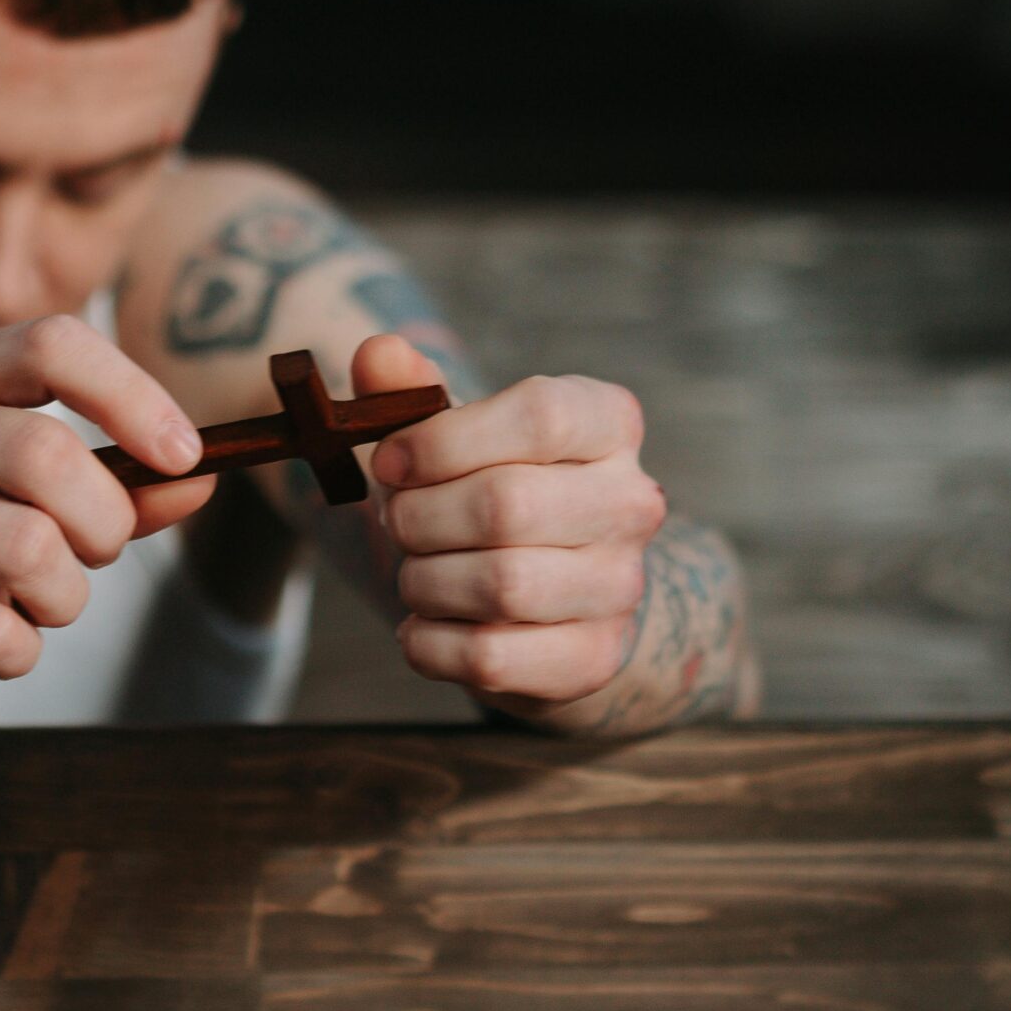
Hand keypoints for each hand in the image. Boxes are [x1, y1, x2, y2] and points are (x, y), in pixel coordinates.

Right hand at [0, 314, 218, 707]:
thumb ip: (100, 481)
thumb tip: (204, 479)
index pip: (52, 343)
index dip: (134, 395)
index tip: (183, 457)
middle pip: (49, 456)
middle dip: (106, 526)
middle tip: (95, 556)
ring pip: (30, 551)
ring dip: (67, 601)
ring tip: (41, 607)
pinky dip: (17, 654)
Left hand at [357, 335, 666, 707]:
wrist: (540, 598)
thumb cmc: (483, 492)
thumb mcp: (449, 434)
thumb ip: (409, 392)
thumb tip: (378, 352)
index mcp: (606, 424)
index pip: (540, 416)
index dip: (444, 440)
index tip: (389, 461)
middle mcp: (632, 502)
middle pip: (506, 505)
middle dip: (419, 518)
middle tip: (397, 523)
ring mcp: (620, 585)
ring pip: (501, 586)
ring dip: (423, 581)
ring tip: (416, 573)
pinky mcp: (592, 658)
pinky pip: (490, 657)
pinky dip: (429, 644)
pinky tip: (423, 626)